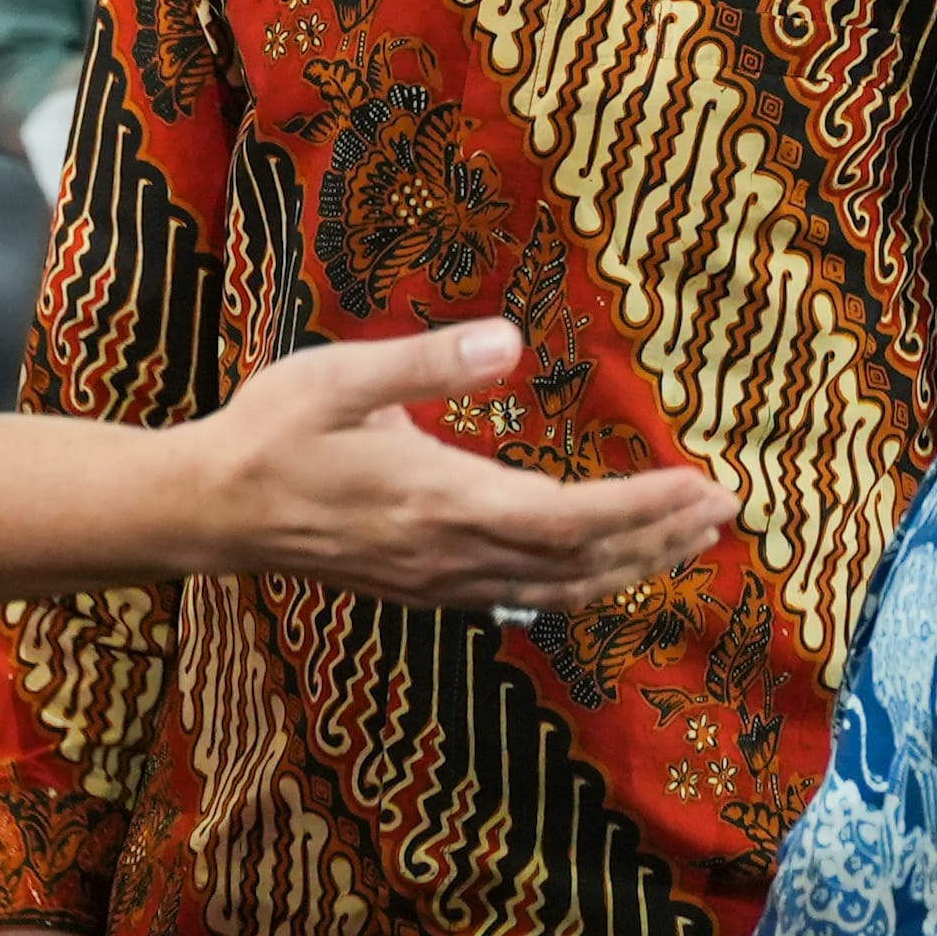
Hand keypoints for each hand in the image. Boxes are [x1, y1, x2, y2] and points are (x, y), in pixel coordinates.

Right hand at [181, 320, 737, 609]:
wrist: (209, 512)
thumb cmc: (270, 434)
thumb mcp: (340, 377)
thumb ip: (428, 361)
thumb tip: (511, 338)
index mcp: (440, 499)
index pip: (569, 517)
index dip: (644, 508)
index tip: (703, 486)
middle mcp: (450, 553)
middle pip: (581, 563)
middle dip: (661, 538)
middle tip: (727, 510)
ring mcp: (438, 579)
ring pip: (558, 590)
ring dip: (631, 567)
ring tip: (687, 541)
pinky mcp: (423, 587)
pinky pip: (521, 597)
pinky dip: (579, 587)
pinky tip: (598, 574)